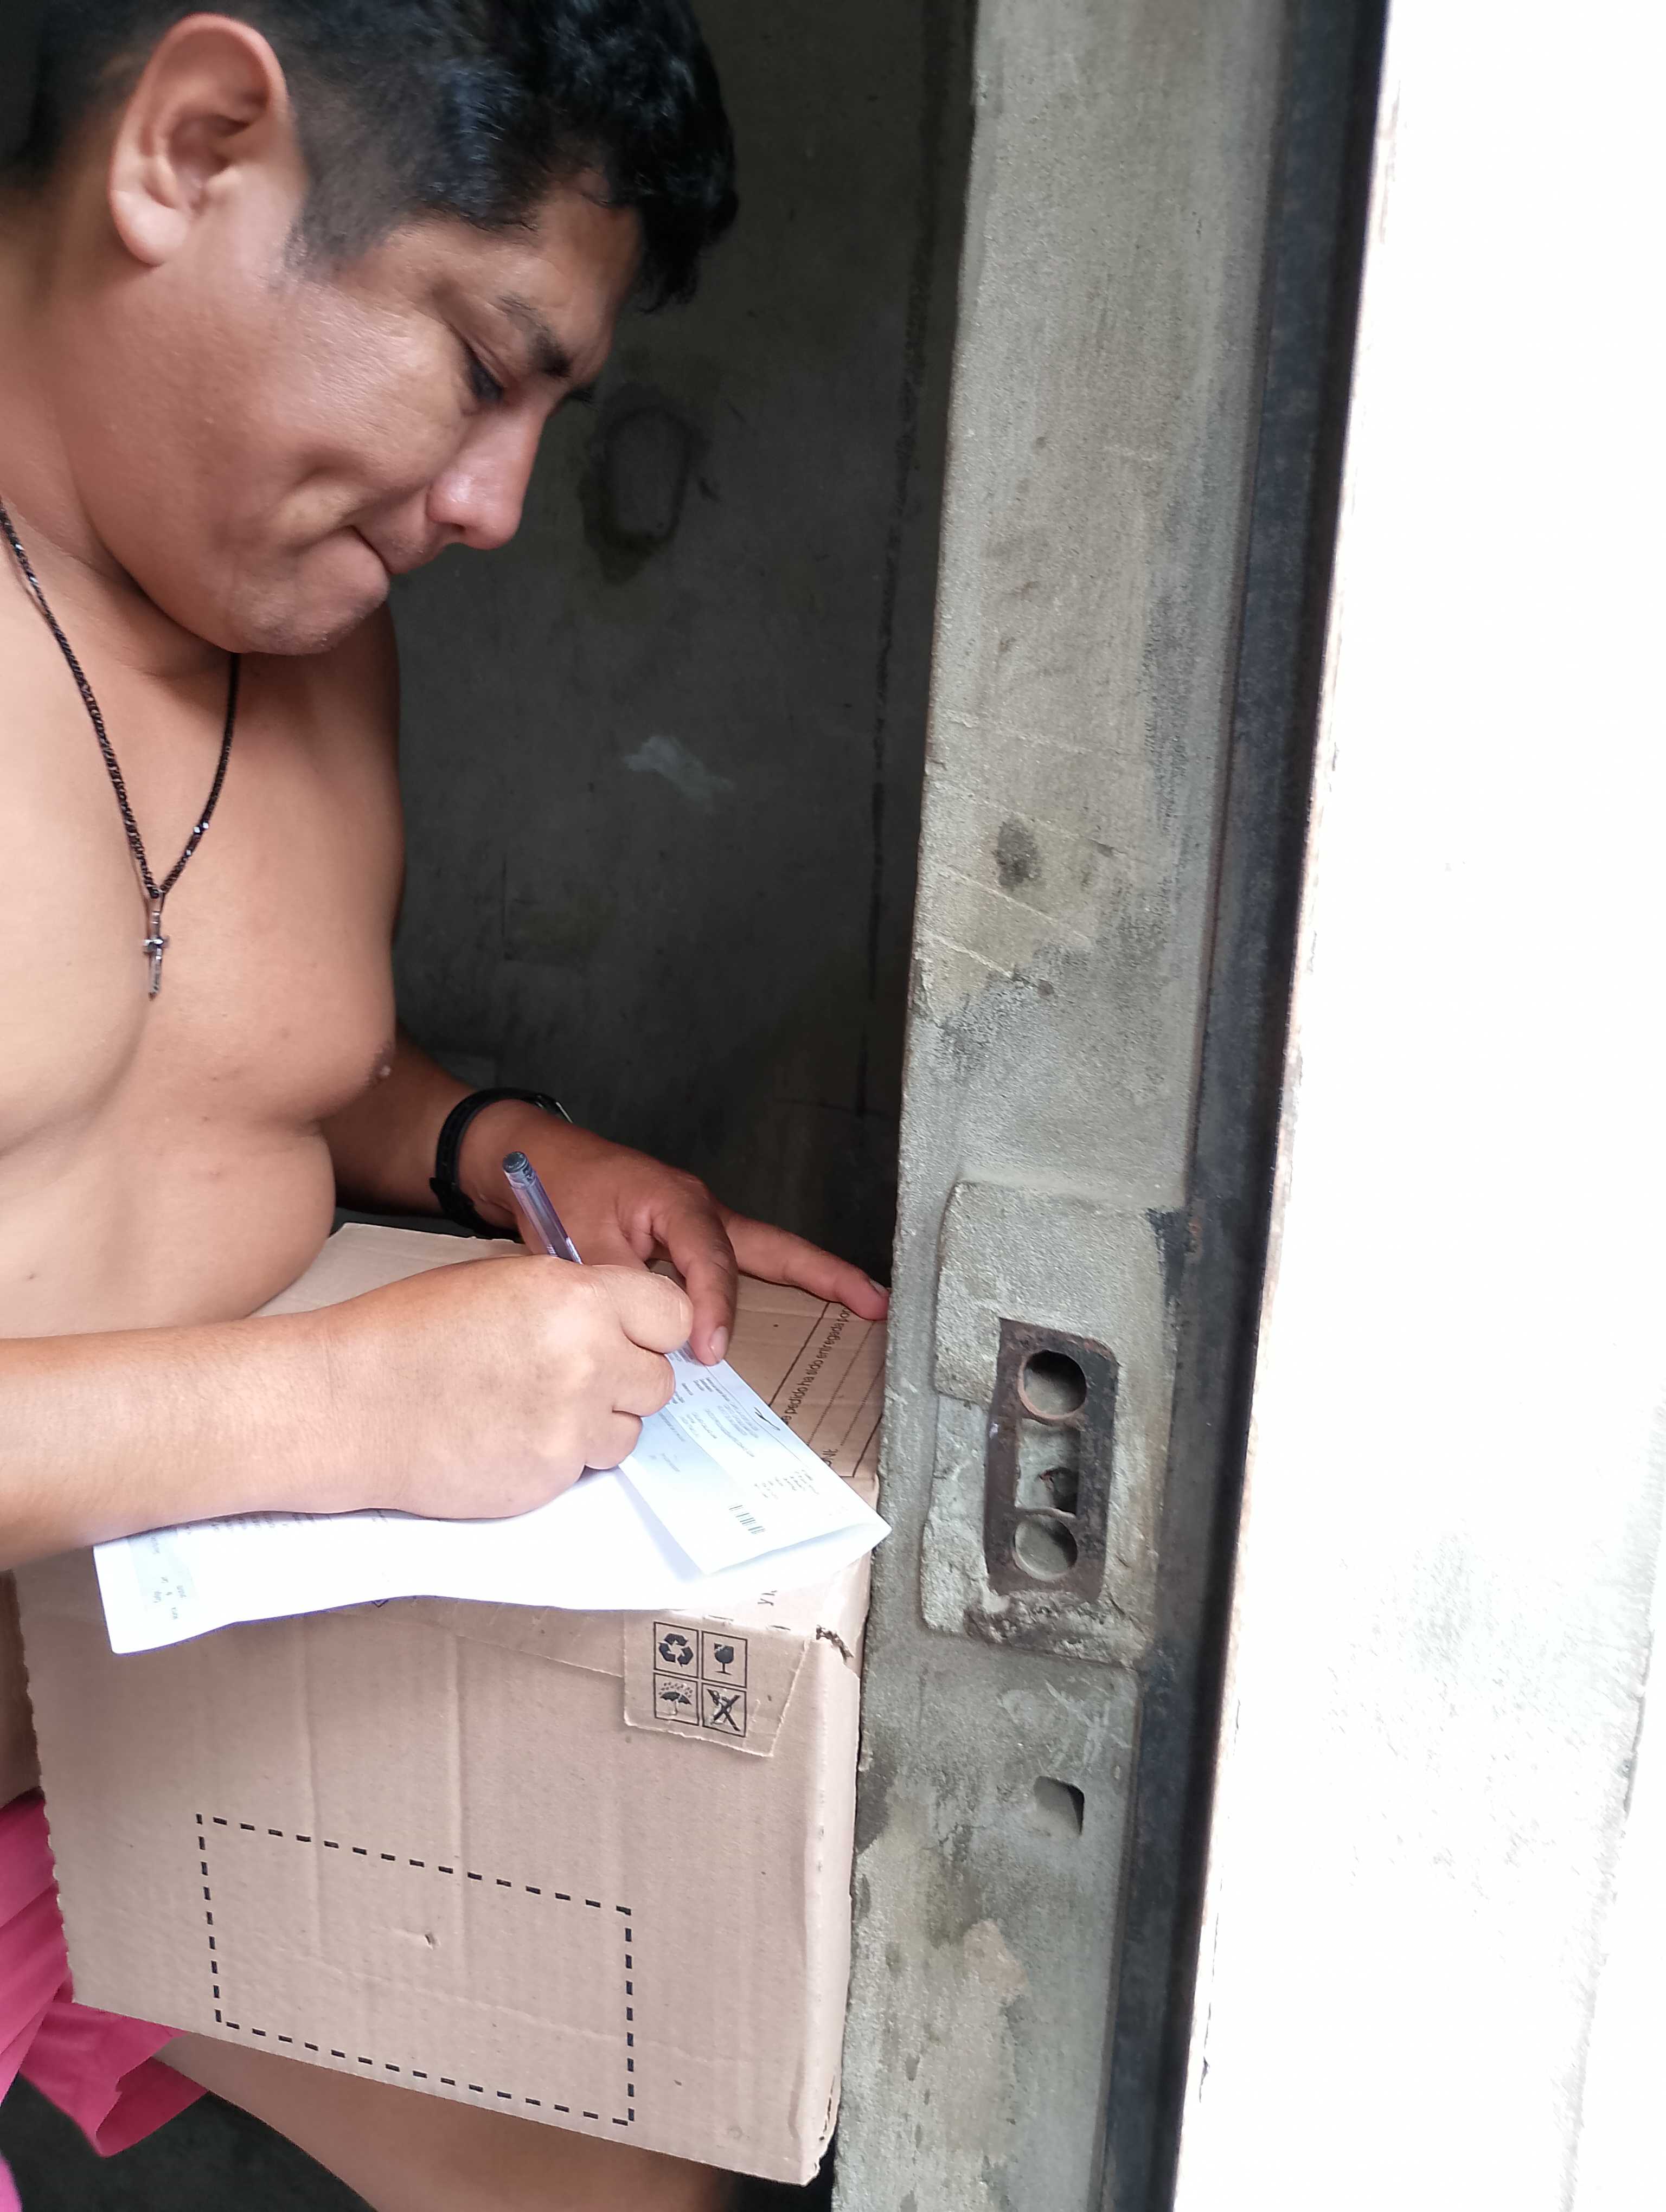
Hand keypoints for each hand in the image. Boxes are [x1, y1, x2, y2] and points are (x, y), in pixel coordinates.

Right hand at [316, 1252, 691, 1518]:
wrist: (348, 1402)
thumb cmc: (408, 1334)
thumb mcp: (502, 1282)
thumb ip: (572, 1300)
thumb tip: (615, 1319)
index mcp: (578, 1298)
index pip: (673, 1316)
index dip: (650, 1330)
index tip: (630, 1337)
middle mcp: (588, 1360)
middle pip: (658, 1381)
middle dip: (623, 1381)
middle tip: (570, 1377)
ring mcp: (572, 1425)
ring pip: (628, 1431)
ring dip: (595, 1424)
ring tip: (530, 1409)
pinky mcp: (550, 1478)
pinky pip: (585, 1468)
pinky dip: (558, 1457)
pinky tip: (507, 1438)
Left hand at [458, 1106, 889, 1363]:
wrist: (522, 1156)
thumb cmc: (550, 1187)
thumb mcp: (578, 1242)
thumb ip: (621, 1290)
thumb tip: (658, 1338)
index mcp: (677, 1202)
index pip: (712, 1262)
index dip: (715, 1310)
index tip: (710, 1354)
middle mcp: (698, 1207)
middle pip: (775, 1246)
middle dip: (828, 1275)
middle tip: (878, 1303)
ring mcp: (695, 1220)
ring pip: (759, 1254)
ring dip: (806, 1279)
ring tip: (859, 1306)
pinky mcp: (682, 1236)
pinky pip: (731, 1264)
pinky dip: (755, 1289)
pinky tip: (783, 1315)